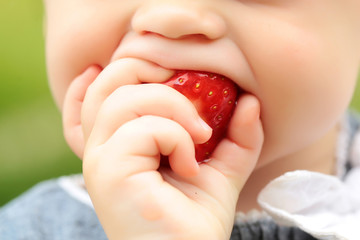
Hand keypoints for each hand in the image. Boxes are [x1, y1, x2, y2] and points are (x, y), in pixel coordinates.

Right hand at [66, 59, 262, 239]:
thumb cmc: (194, 219)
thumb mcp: (220, 169)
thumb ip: (235, 135)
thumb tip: (250, 101)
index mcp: (117, 141)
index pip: (100, 88)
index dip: (123, 69)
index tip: (162, 73)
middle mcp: (99, 145)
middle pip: (111, 79)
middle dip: (155, 74)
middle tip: (191, 101)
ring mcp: (99, 157)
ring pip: (127, 97)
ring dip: (174, 107)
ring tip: (199, 136)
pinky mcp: (108, 171)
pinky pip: (145, 128)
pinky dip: (177, 137)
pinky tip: (189, 165)